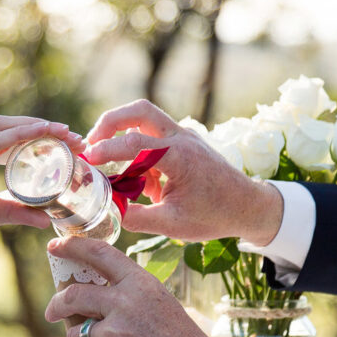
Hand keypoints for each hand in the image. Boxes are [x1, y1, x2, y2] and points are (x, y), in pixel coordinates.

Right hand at [0, 116, 84, 245]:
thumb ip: (16, 211)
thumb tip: (47, 220)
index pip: (10, 134)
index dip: (40, 136)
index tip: (70, 143)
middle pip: (11, 126)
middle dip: (46, 129)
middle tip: (77, 137)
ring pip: (5, 128)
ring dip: (38, 129)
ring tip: (66, 134)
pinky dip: (17, 136)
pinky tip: (39, 134)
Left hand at [44, 237, 227, 336]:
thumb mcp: (159, 301)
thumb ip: (127, 293)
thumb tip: (87, 294)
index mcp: (139, 283)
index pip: (99, 254)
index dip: (71, 247)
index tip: (54, 247)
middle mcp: (125, 304)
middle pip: (72, 295)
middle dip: (56, 305)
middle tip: (52, 313)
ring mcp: (116, 334)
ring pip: (73, 334)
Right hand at [83, 100, 282, 244]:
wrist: (248, 206)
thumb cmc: (215, 215)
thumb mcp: (173, 225)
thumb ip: (137, 218)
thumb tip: (108, 211)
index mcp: (180, 156)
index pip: (135, 144)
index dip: (107, 150)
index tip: (88, 161)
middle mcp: (181, 138)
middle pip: (139, 111)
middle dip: (109, 122)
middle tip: (90, 144)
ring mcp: (183, 137)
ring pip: (144, 118)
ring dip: (120, 133)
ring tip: (105, 160)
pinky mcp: (181, 143)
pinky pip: (151, 138)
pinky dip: (134, 150)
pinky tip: (133, 178)